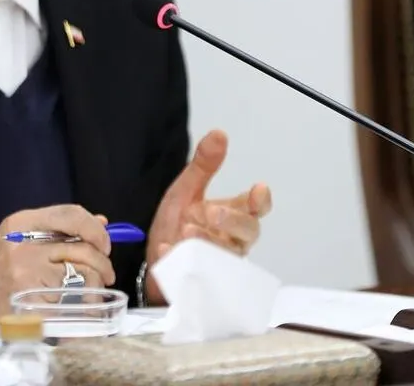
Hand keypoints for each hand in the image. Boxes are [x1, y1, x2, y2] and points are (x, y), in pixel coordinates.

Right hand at [0, 204, 115, 326]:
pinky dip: (81, 305)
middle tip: (106, 273)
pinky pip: (70, 301)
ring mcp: (27, 274)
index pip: (71, 215)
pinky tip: (79, 307)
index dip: (95, 229)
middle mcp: (25, 245)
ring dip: (95, 284)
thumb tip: (100, 222)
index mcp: (21, 223)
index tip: (105, 243)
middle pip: (82, 248)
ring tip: (92, 290)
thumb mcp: (16, 237)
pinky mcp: (30, 301)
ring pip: (81, 275)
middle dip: (103, 263)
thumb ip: (55, 228)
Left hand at [145, 129, 271, 303]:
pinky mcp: (201, 281)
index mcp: (233, 215)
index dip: (260, 201)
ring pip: (226, 255)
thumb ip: (203, 166)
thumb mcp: (186, 190)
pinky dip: (180, 259)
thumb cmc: (179, 223)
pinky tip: (165, 249)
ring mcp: (219, 263)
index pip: (257, 209)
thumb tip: (219, 132)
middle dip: (232, 220)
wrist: (153, 258)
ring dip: (207, 240)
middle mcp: (232, 241)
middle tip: (209, 211)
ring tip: (186, 229)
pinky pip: (197, 273)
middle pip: (248, 232)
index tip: (257, 190)